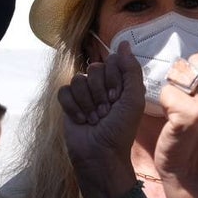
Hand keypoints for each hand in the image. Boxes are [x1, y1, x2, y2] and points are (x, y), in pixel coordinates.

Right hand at [58, 42, 145, 197]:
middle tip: (106, 111)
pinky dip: (73, 107)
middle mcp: (101, 85)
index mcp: (119, 82)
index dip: (114, 80)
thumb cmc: (121, 129)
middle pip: (94, 69)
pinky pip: (64, 91)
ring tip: (94, 119)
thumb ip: (131, 69)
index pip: (111, 62)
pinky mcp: (67, 103)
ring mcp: (83, 94)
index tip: (118, 99)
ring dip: (87, 103)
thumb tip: (124, 42)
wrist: (100, 154)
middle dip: (100, 93)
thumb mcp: (134, 98)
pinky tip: (81, 120)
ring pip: (78, 80)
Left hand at [155, 33, 197, 189]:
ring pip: (180, 73)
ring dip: (176, 92)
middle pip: (196, 61)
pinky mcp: (191, 114)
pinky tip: (175, 122)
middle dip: (187, 80)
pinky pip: (167, 91)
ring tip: (184, 113)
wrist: (195, 170)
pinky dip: (165, 106)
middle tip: (194, 107)